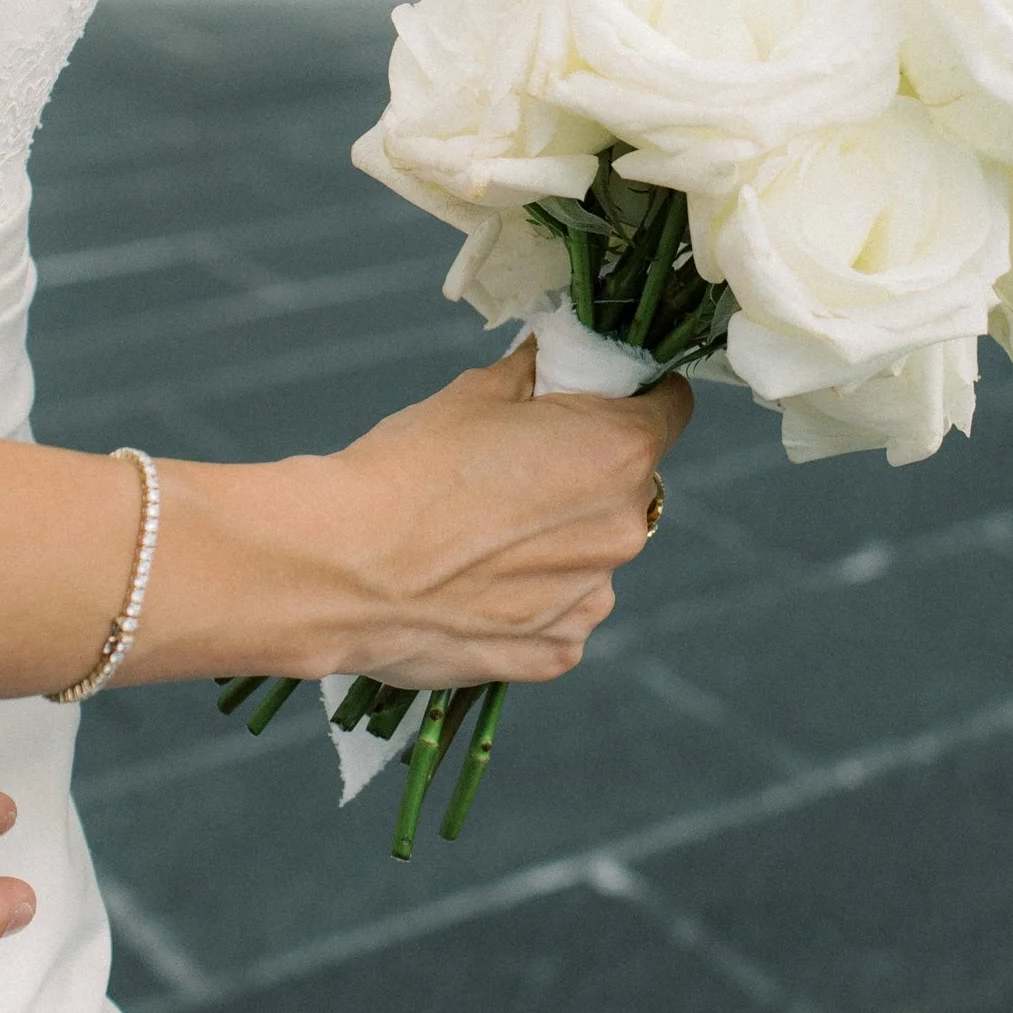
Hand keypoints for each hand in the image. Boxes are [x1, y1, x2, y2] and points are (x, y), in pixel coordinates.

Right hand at [214, 343, 689, 691]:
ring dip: (559, 541)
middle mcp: (622, 529)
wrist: (343, 571)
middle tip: (516, 470)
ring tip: (481, 537)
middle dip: (585, 473)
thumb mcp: (476, 391)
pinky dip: (530, 598)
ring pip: (593, 553)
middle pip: (627, 485)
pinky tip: (474, 585)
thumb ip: (535, 374)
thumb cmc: (409, 470)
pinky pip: (561, 613)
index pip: (669, 407)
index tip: (599, 398)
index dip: (635, 396)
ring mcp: (590, 598)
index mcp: (618, 451)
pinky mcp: (554, 652)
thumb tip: (551, 360)